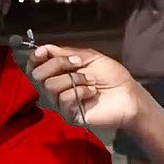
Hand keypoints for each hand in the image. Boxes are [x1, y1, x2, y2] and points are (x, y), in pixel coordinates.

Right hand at [27, 44, 141, 129]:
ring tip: (92, 80)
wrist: (128, 94)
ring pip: (50, 86)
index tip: (44, 52)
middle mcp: (57, 86)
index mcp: (60, 70)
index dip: (35, 57)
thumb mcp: (89, 57)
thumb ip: (65, 53)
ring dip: (74, 79)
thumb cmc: (112, 75)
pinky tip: (92, 93)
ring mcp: (61, 102)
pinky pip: (63, 99)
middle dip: (57, 64)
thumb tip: (43, 48)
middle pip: (38, 74)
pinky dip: (80, 92)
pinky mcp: (69, 115)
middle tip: (79, 64)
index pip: (35, 64)